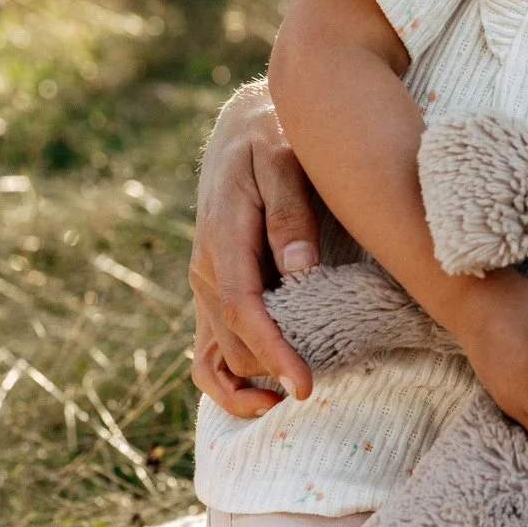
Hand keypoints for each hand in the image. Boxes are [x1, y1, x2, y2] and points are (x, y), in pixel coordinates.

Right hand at [189, 80, 320, 415]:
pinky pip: (212, 348)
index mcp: (223, 238)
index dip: (272, 352)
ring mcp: (207, 284)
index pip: (242, 310)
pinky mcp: (217, 290)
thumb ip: (290, 212)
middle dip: (270, 370)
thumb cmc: (272, 139)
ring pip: (217, 353)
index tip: (302, 385)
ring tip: (290, 398)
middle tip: (320, 385)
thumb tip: (299, 268)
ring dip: (247, 384)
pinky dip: (231, 378)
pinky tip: (264, 393)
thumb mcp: (284, 159)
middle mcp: (206, 269)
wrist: (246, 128)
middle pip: (233, 341)